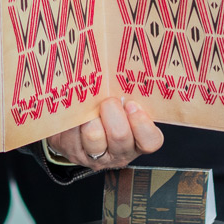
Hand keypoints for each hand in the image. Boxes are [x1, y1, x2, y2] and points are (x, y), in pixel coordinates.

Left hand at [45, 97, 163, 169]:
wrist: (77, 128)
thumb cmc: (106, 111)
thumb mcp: (123, 105)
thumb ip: (128, 95)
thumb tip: (125, 67)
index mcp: (138, 140)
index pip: (151, 141)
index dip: (142, 123)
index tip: (131, 105)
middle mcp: (120, 152)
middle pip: (120, 136)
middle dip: (112, 111)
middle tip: (106, 101)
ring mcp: (96, 156)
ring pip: (94, 136)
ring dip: (90, 116)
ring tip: (88, 107)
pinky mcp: (74, 153)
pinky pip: (72, 133)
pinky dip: (72, 117)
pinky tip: (74, 113)